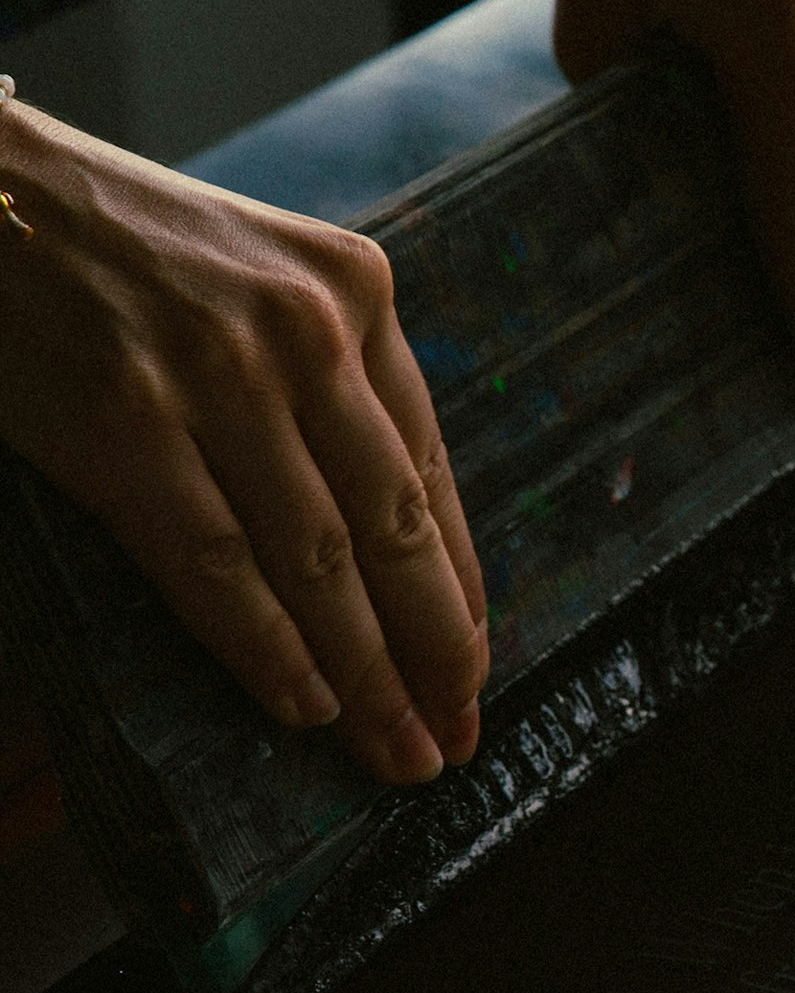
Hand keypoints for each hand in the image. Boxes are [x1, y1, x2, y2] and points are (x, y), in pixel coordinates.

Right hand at [0, 105, 487, 784]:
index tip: (473, 669)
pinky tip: (306, 705)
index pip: (431, 474)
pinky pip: (219, 564)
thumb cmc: (121, 243)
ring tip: (397, 748)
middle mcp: (306, 332)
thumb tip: (390, 540)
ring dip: (367, 674)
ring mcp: (219, 374)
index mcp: (357, 295)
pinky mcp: (126, 418)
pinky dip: (269, 648)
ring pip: (320, 561)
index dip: (458, 588)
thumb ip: (334, 380)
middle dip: (433, 652)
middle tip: (454, 738)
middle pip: (394, 529)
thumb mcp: (265, 280)